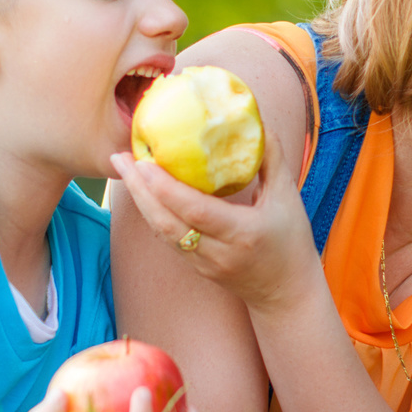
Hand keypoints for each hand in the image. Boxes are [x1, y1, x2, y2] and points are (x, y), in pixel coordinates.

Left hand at [111, 133, 319, 312]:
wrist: (287, 293)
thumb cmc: (292, 241)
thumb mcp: (287, 197)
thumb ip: (270, 159)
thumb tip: (253, 119)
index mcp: (243, 233)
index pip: (196, 211)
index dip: (166, 188)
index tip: (145, 162)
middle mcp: (218, 252)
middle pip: (166, 222)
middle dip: (138, 189)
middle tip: (120, 157)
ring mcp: (203, 263)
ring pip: (160, 231)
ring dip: (139, 200)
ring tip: (123, 168)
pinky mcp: (195, 267)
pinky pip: (167, 237)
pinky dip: (152, 212)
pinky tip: (141, 189)